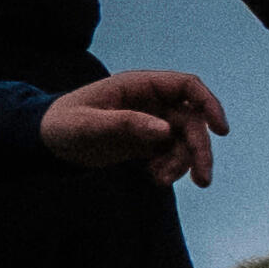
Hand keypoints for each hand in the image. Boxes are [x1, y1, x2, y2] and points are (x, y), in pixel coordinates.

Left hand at [47, 61, 226, 190]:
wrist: (47, 142)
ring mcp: (149, 121)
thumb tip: (164, 130)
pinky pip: (170, 154)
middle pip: (191, 121)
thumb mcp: (89, 125)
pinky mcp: (145, 142)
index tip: (220, 131)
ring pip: (183, 141)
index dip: (209, 105)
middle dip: (199, 150)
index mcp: (139, 85)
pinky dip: (169, 168)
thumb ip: (125, 124)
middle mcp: (150, 101)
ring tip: (160, 181)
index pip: (186, 87)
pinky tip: (153, 178)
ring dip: (182, 163)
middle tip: (203, 182)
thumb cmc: (63, 124)